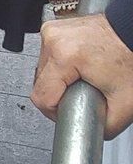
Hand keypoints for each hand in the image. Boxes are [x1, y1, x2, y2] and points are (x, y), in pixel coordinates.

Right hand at [34, 12, 132, 138]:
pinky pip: (48, 55)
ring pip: (42, 68)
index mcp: (64, 56)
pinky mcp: (53, 29)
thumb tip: (88, 134)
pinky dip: (61, 64)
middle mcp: (53, 40)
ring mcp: (51, 31)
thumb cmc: (131, 59)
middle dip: (60, 93)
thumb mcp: (125, 104)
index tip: (70, 111)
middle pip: (40, 82)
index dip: (55, 112)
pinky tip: (78, 66)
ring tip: (82, 78)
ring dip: (59, 79)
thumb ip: (104, 126)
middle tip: (84, 94)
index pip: (41, 97)